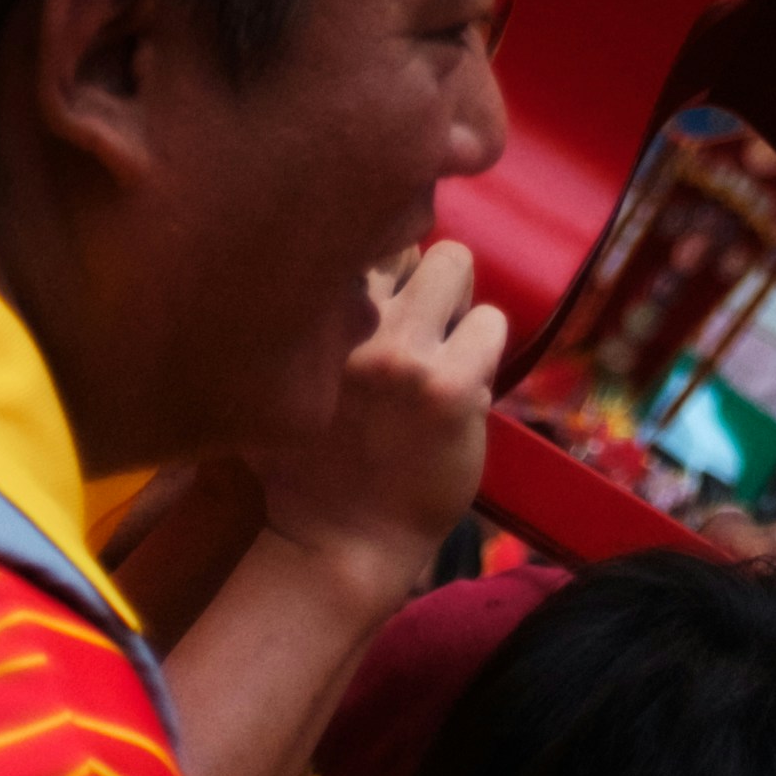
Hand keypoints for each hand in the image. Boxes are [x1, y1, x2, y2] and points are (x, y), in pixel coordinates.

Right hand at [247, 236, 507, 597]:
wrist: (339, 546)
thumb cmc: (311, 462)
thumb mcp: (285, 377)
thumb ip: (309, 313)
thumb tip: (337, 242)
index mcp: (305, 320)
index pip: (353, 229)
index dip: (374, 259)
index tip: (379, 299)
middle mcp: (347, 327)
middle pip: (405, 233)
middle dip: (414, 275)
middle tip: (412, 332)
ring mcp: (399, 356)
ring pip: (454, 261)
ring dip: (453, 304)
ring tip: (436, 356)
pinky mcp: (449, 387)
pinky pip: (491, 322)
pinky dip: (483, 351)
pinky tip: (458, 392)